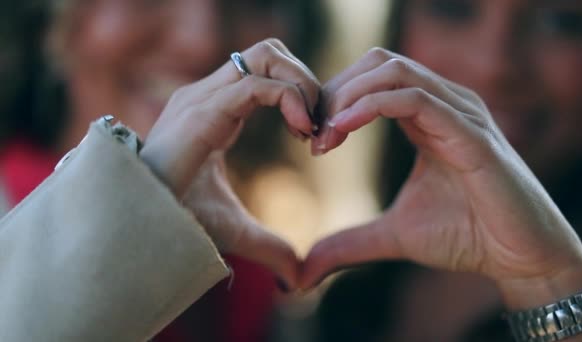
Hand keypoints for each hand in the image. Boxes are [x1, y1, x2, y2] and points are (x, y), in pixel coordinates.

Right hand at [140, 39, 320, 289]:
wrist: (140, 228)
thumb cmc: (179, 222)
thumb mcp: (235, 230)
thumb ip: (269, 245)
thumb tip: (297, 276)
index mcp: (215, 110)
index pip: (265, 71)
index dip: (299, 93)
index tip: (313, 135)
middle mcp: (209, 95)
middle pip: (269, 52)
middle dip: (305, 79)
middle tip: (316, 124)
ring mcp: (204, 98)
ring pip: (266, 56)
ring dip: (301, 85)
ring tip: (309, 127)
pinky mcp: (203, 112)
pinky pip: (258, 85)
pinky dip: (290, 100)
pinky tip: (301, 132)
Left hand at [301, 48, 581, 307]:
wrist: (521, 260)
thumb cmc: (467, 238)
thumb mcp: (394, 235)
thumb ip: (350, 243)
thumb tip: (306, 271)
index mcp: (428, 118)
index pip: (373, 80)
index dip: (334, 101)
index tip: (310, 139)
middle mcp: (446, 105)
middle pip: (379, 64)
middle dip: (335, 91)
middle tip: (310, 133)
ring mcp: (461, 114)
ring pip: (394, 72)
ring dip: (348, 96)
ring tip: (323, 136)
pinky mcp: (472, 134)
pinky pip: (415, 99)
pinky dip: (371, 106)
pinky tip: (343, 129)